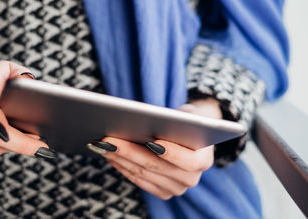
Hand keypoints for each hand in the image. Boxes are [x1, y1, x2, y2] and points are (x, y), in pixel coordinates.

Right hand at [0, 61, 54, 158]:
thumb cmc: (1, 76)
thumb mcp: (15, 69)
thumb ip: (24, 78)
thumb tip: (32, 90)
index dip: (15, 133)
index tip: (39, 141)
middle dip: (20, 145)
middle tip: (41, 147)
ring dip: (13, 148)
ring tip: (31, 142)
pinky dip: (2, 148)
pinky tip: (14, 142)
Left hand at [90, 98, 221, 199]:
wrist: (190, 135)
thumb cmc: (186, 120)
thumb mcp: (186, 115)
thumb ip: (176, 119)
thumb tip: (149, 119)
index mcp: (204, 160)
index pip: (189, 161)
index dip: (172, 153)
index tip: (153, 141)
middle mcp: (191, 179)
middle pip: (157, 166)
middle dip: (130, 151)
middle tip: (110, 139)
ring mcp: (176, 188)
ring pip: (143, 174)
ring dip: (120, 159)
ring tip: (103, 145)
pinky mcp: (162, 192)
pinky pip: (138, 180)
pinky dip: (122, 167)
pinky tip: (110, 155)